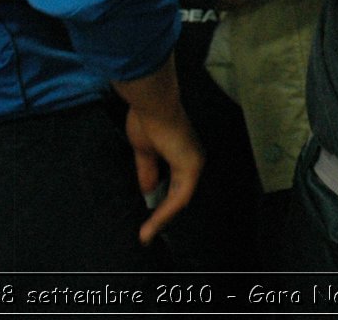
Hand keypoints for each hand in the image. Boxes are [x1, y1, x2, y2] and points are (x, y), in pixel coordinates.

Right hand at [120, 67, 203, 245]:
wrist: (153, 103)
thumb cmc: (146, 119)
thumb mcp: (143, 150)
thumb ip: (148, 171)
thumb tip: (148, 191)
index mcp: (180, 152)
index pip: (173, 181)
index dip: (160, 198)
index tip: (147, 213)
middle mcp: (191, 158)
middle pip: (178, 193)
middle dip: (162, 213)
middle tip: (148, 231)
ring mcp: (194, 163)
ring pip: (179, 198)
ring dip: (163, 217)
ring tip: (147, 234)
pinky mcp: (191, 168)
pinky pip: (179, 197)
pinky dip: (165, 213)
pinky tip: (152, 225)